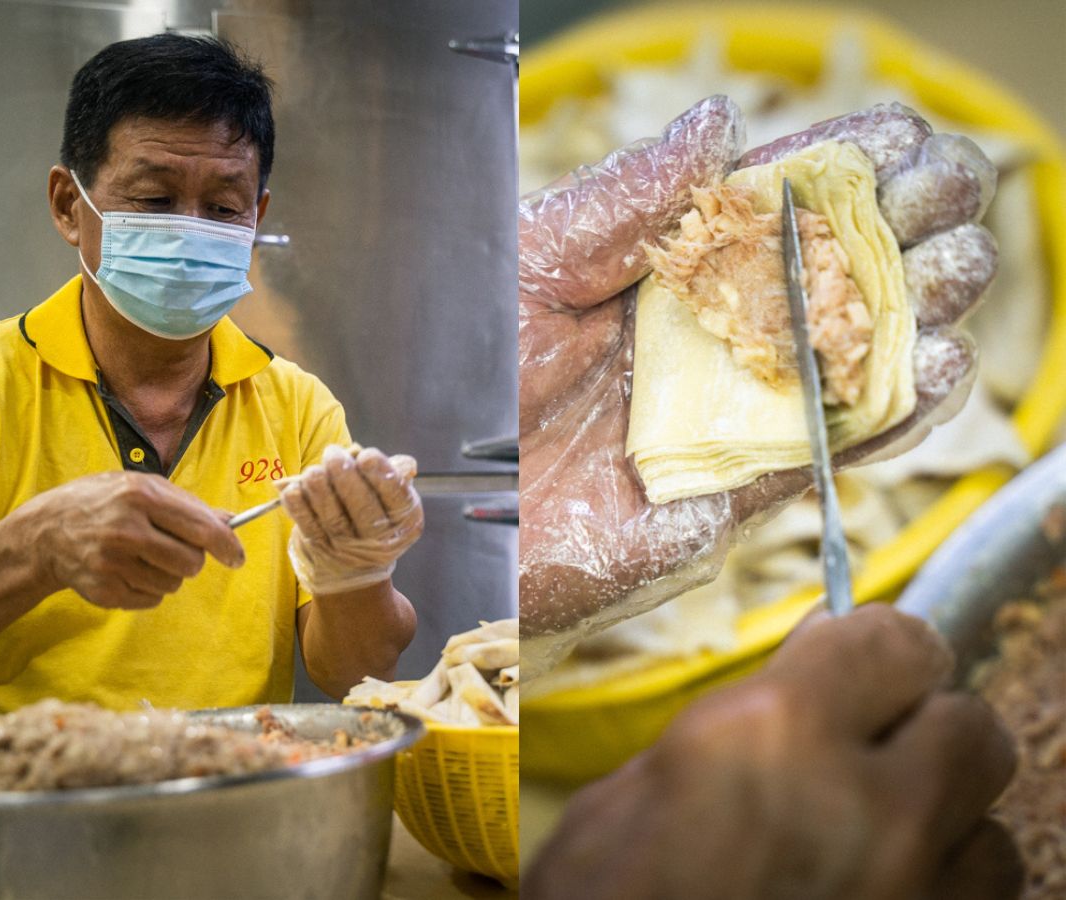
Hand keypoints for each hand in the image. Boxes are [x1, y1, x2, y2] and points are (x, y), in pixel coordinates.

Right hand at [20, 470, 243, 608]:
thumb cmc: (100, 503)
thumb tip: (229, 521)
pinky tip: (127, 570)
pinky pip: (151, 599)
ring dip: (168, 574)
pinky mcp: (105, 590)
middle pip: (192, 563)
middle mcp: (127, 530)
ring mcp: (113, 563)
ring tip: (143, 556)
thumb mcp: (140, 487)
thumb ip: (186, 503)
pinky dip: (148, 588)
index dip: (228, 546)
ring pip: (173, 584)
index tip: (237, 557)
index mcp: (141, 496)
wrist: (43, 532)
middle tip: (173, 549)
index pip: (202, 529)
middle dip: (191, 560)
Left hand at [280, 445, 422, 594]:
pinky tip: (292, 490)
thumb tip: (395, 461)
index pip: (397, 496)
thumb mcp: (392, 500)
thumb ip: (394, 475)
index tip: (366, 455)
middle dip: (346, 478)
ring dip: (320, 492)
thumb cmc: (375, 516)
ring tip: (312, 472)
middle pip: (364, 508)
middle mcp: (382, 540)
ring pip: (335, 519)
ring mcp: (350, 551)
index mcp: (406, 521)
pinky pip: (310, 529)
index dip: (382, 474)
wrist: (356, 571)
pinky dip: (299, 509)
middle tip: (333, 454)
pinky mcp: (323, 554)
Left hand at [519, 98, 998, 647]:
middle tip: (946, 195)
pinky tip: (932, 366)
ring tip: (958, 266)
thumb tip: (719, 125)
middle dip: (894, 233)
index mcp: (659, 277)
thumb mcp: (533, 264)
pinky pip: (823, 453)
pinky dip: (886, 416)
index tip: (897, 140)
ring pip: (843, 365)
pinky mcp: (728, 492)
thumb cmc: (464, 370)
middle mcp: (702, 342)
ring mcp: (721, 416)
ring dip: (912, 317)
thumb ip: (625, 202)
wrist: (438, 486)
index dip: (836, 174)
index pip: (767, 214)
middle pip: (822, 283)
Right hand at [525, 604, 1021, 899]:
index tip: (855, 663)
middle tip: (869, 743)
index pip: (896, 643)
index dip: (875, 649)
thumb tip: (802, 669)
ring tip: (873, 834)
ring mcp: (911, 895)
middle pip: (970, 728)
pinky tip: (882, 886)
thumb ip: (729, 727)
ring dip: (941, 821)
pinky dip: (942, 886)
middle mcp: (863, 809)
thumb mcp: (621, 800)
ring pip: (990, 829)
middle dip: (924, 725)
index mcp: (771, 736)